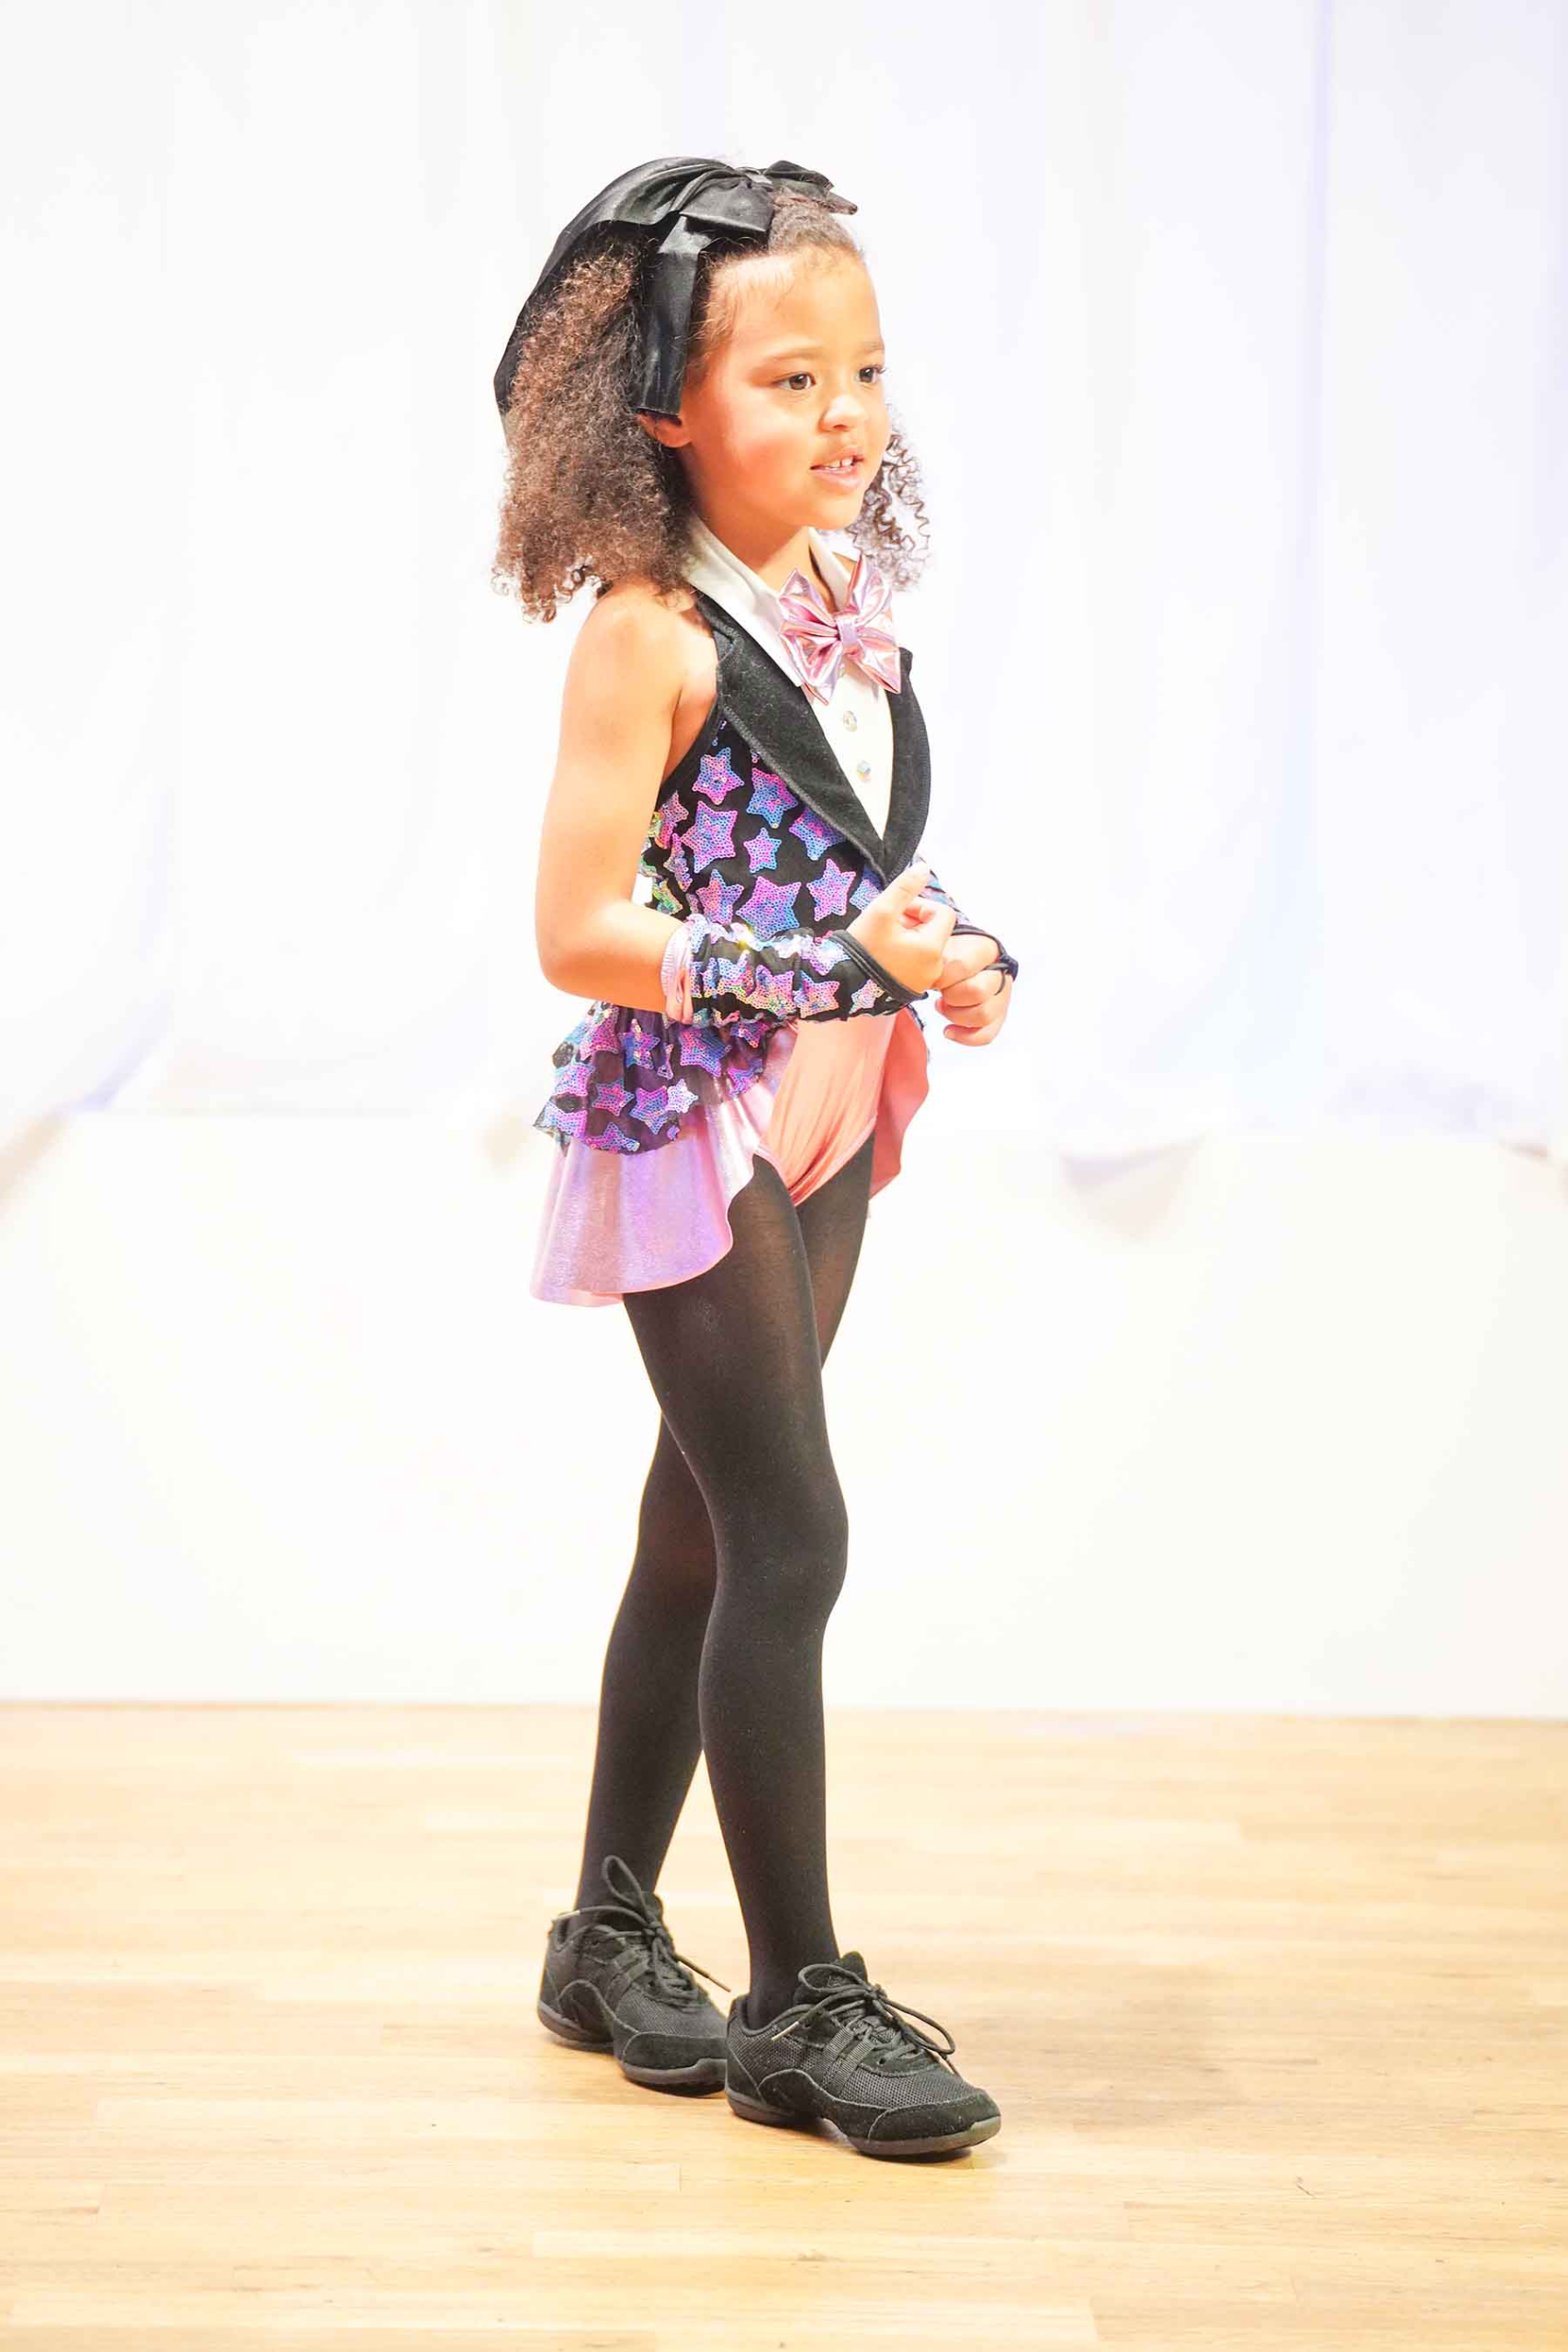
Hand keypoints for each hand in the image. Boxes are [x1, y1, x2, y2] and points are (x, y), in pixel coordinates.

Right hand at [846, 859, 955, 995]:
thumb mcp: (882, 911)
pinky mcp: (913, 989)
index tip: (897, 910)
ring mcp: (925, 981)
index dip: (921, 905)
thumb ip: (905, 887)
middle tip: (887, 923)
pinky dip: (905, 954)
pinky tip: (884, 954)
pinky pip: (917, 964)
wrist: (841, 987)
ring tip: (883, 939)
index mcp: (932, 948)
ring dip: (908, 936)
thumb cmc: (862, 949)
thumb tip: (924, 868)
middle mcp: (935, 967)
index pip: (943, 913)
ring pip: (925, 947)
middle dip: (913, 921)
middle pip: (934, 930)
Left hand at [933, 933, 1011, 1044]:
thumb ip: (927, 933)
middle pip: (978, 991)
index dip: (941, 976)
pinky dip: (966, 1037)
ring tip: (942, 1005)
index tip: (932, 976)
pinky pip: (988, 1034)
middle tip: (940, 992)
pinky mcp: (998, 1015)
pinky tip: (947, 1031)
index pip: (962, 965)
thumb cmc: (941, 950)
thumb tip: (917, 926)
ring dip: (956, 1015)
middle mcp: (999, 971)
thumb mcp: (935, 936)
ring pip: (984, 1014)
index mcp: (985, 947)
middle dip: (952, 996)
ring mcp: (1001, 995)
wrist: (955, 958)